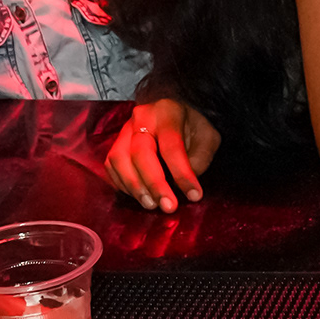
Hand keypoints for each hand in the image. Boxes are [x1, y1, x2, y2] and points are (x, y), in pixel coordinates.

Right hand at [103, 97, 219, 211]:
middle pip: (140, 152)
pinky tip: (139, 196)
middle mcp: (141, 118)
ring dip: (135, 187)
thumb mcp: (208, 138)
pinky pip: (111, 166)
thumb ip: (199, 159)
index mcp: (167, 112)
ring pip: (119, 159)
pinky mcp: (115, 143)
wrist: (175, 113)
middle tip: (168, 206)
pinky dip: (123, 185)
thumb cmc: (193, 128)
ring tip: (152, 205)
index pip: (171, 146)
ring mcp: (124, 130)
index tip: (194, 196)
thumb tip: (181, 185)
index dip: (182, 174)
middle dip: (154, 184)